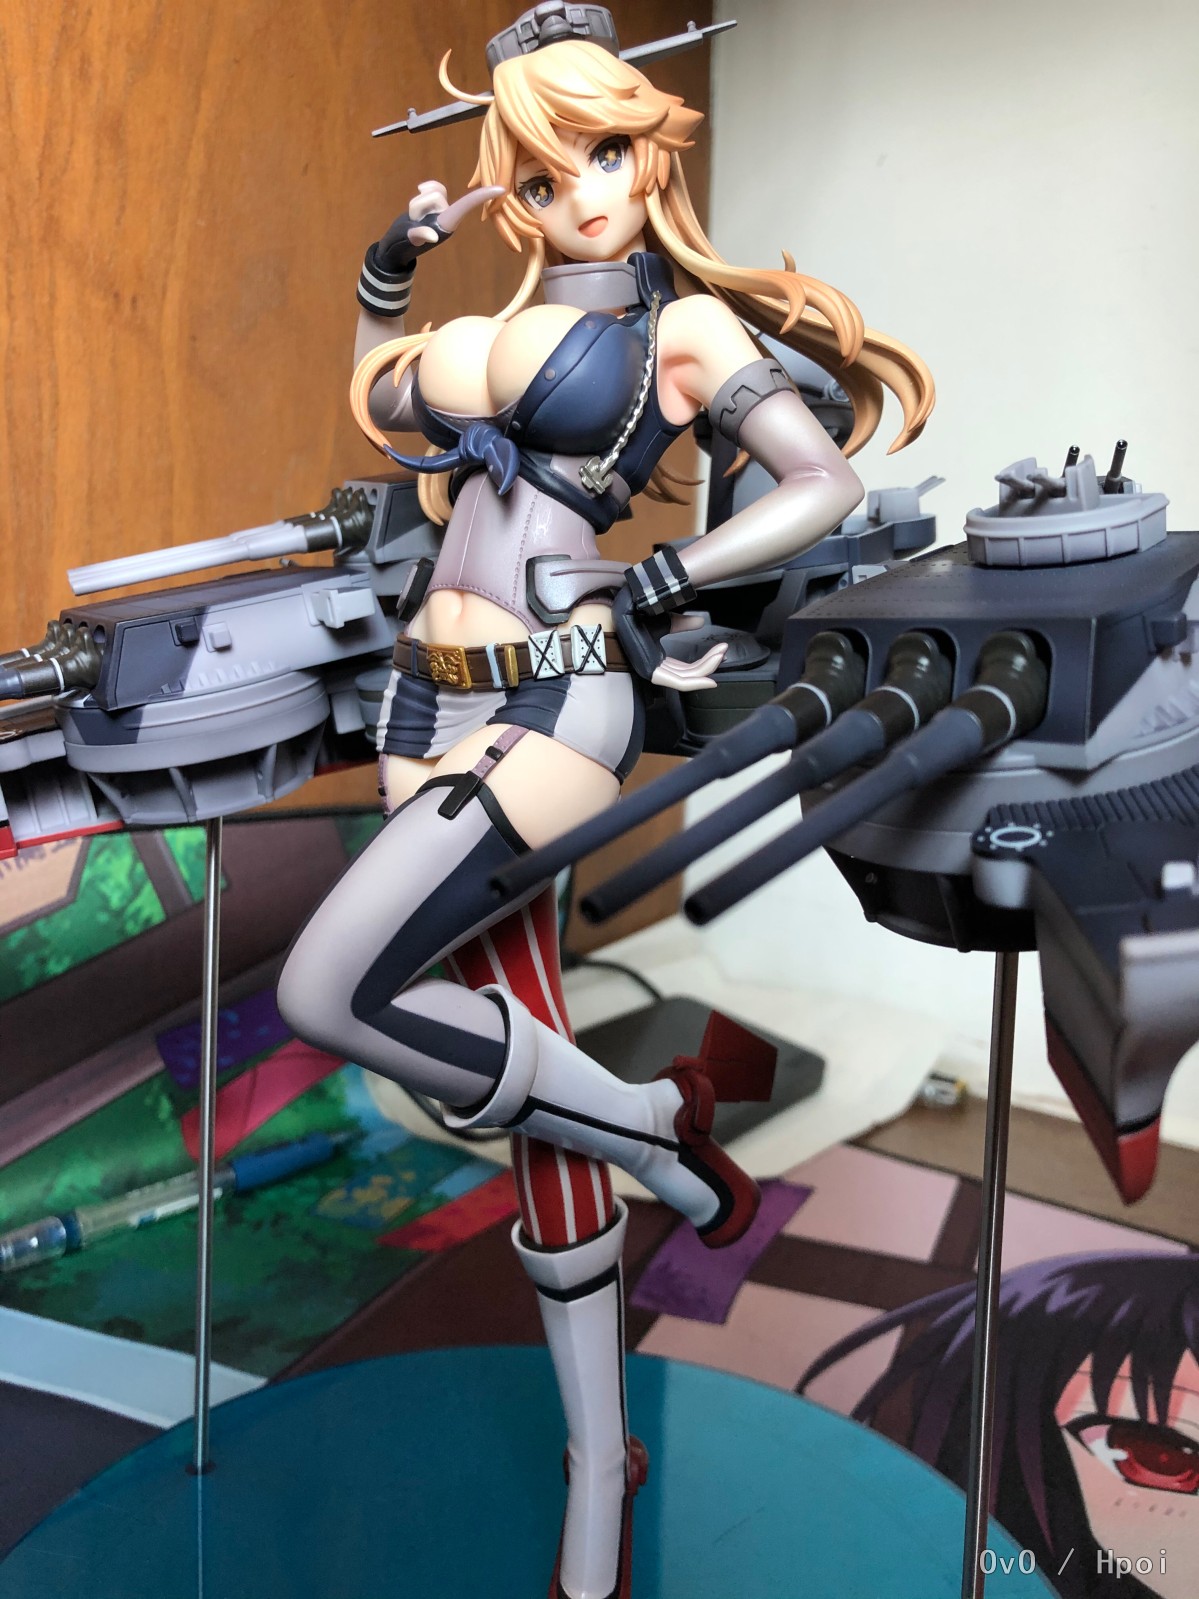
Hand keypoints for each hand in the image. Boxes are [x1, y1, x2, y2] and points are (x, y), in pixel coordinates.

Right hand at [375, 182, 504, 273]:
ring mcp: (439, 209)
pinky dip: (422, 190)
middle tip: (415, 222)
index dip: (481, 196)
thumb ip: (419, 235)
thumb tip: (433, 236)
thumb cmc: (403, 244)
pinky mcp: (433, 203)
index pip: (466, 205)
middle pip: (436, 194)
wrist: (396, 245)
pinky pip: (431, 187)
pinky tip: (417, 201)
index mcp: (447, 224)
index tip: (501, 189)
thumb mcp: (409, 239)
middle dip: (420, 204)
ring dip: (417, 203)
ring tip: (414, 219)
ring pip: (430, 191)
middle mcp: (446, 215)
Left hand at [611, 588, 726, 690]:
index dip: (705, 662)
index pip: (686, 668)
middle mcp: (657, 667)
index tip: (721, 652)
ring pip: (687, 679)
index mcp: (659, 658)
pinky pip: (678, 683)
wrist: (625, 609)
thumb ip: (683, 624)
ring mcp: (655, 671)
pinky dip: (695, 682)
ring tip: (720, 656)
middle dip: (710, 664)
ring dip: (706, 669)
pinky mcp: (652, 673)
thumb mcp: (665, 621)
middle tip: (723, 652)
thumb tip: (701, 622)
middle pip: (690, 674)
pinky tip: (709, 679)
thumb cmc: (636, 616)